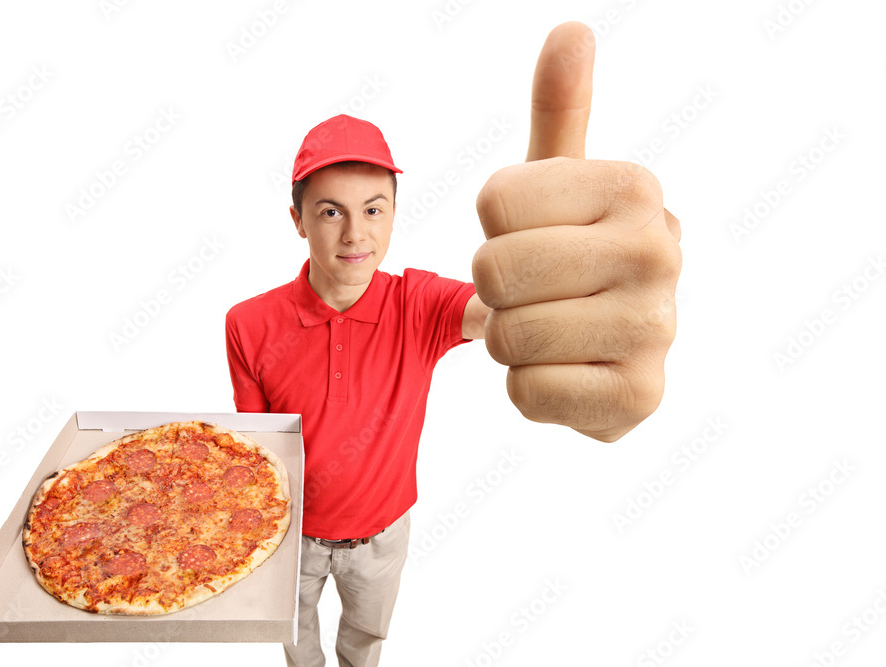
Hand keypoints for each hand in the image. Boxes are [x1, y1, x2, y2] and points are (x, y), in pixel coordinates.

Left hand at [472, 22, 681, 441]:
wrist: (617, 343)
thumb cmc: (574, 249)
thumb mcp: (563, 181)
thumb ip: (559, 112)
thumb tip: (570, 32)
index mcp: (635, 187)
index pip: (493, 204)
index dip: (494, 228)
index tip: (535, 235)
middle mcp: (660, 251)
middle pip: (493, 269)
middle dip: (496, 288)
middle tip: (536, 290)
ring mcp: (657, 329)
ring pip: (507, 336)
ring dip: (510, 340)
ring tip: (553, 329)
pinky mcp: (640, 397)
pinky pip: (525, 392)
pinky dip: (528, 388)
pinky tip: (568, 371)